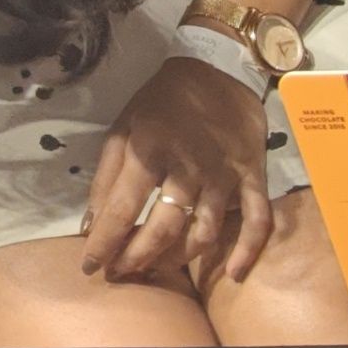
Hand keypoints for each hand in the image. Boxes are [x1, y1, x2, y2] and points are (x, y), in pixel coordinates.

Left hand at [79, 58, 276, 288]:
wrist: (219, 71)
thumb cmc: (163, 101)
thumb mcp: (123, 127)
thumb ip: (107, 175)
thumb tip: (92, 223)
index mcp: (149, 150)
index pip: (122, 209)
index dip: (104, 243)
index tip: (90, 267)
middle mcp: (187, 167)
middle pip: (162, 229)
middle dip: (138, 259)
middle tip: (122, 275)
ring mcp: (224, 176)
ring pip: (203, 233)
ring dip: (179, 259)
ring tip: (158, 270)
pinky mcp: (252, 179)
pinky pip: (257, 221)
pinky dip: (247, 251)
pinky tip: (234, 275)